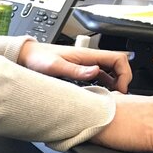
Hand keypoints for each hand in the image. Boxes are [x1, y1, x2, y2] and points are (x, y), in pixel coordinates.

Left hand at [17, 40, 131, 91]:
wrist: (27, 57)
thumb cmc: (38, 58)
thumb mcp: (56, 66)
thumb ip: (75, 70)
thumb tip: (95, 72)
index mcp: (87, 55)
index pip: (118, 58)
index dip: (125, 73)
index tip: (121, 88)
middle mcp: (89, 58)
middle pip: (117, 65)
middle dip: (123, 79)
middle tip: (118, 95)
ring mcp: (85, 64)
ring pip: (109, 71)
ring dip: (114, 83)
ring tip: (111, 97)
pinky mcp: (80, 70)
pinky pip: (99, 76)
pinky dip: (104, 84)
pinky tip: (100, 94)